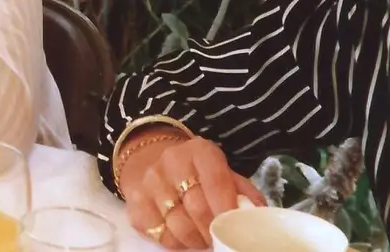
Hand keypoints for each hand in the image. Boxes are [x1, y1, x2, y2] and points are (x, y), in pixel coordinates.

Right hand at [118, 136, 264, 248]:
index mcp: (198, 151)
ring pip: (178, 225)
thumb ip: (242, 191)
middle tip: (220, 238)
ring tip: (202, 239)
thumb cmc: (196, 171)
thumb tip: (258, 214)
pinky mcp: (135, 203)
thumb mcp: (222, 171)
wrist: (149, 159)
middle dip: (213, 230)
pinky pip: (159, 234)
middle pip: (197, 208)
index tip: (235, 227)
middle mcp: (170, 162)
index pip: (216, 181)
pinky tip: (181, 235)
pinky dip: (175, 242)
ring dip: (195, 240)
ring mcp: (150, 182)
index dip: (227, 208)